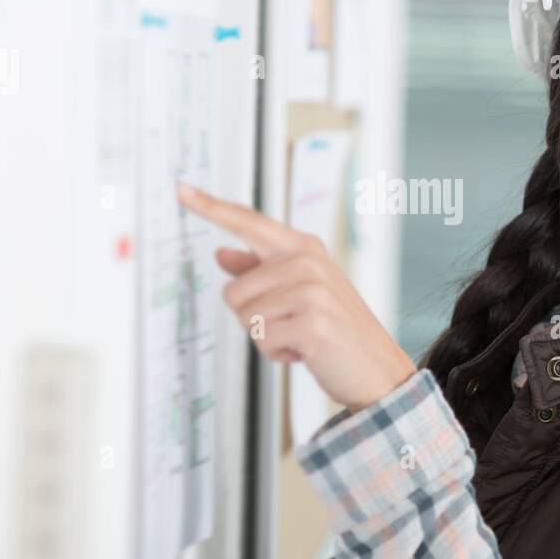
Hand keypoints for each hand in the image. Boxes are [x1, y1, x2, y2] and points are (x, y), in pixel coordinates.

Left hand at [177, 182, 418, 411]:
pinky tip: (306, 351)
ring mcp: (311, 290)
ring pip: (244, 317)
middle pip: (233, 290)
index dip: (210, 206)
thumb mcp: (300, 292)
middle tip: (292, 325)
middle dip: (253, 318)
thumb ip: (260, 271)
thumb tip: (222, 253)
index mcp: (303, 248)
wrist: (378, 369)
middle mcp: (307, 261)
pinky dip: (277, 354)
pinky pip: (261, 340)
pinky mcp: (311, 321)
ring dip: (266, 338)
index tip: (181, 189)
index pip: (247, 222)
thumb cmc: (337, 330)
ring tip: (301, 337)